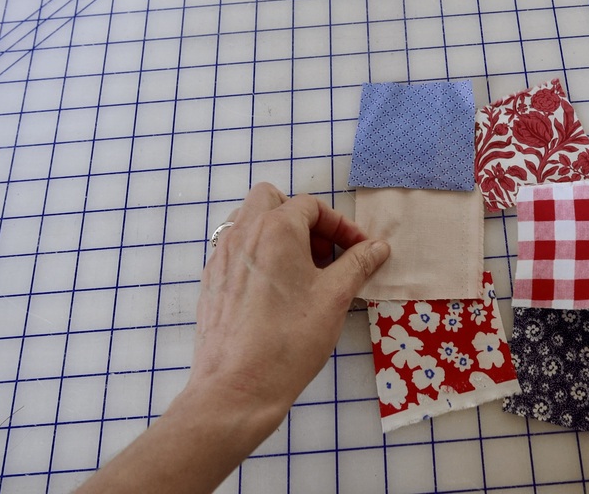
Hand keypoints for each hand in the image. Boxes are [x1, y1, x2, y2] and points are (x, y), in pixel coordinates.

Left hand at [78, 183, 389, 493]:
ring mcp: (221, 257)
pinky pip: (236, 250)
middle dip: (302, 218)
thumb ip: (357, 264)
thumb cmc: (289, 340)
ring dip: (278, 234)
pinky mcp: (211, 282)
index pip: (311, 206)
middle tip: (324, 253)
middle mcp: (242, 233)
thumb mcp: (334, 299)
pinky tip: (276, 292)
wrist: (237, 387)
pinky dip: (259, 255)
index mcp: (275, 229)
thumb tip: (377, 247)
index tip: (359, 251)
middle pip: (271, 200)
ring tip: (302, 271)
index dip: (341, 226)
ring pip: (249, 222)